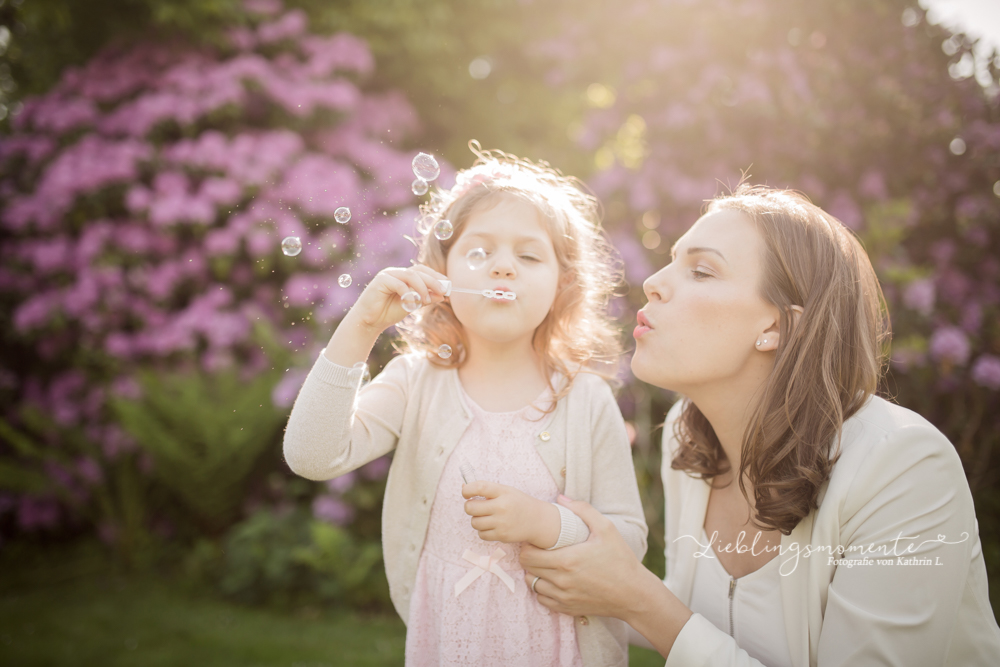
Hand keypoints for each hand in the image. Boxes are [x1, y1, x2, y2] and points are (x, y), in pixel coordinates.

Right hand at [348, 264, 448, 332]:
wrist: (369, 322)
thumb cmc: (388, 313)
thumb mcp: (411, 305)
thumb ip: (424, 299)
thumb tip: (442, 295)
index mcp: (404, 276)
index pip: (423, 271)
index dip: (436, 276)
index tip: (448, 285)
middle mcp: (396, 272)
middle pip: (418, 271)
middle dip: (433, 281)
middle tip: (443, 291)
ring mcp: (388, 275)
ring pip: (410, 275)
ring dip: (422, 287)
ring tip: (426, 300)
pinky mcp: (380, 281)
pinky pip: (398, 283)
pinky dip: (407, 292)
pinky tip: (411, 302)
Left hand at [462, 481, 558, 546]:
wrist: (537, 520)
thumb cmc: (518, 503)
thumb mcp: (506, 491)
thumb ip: (486, 489)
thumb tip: (463, 488)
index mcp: (503, 492)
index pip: (479, 487)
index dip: (467, 490)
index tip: (466, 493)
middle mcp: (502, 507)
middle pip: (470, 508)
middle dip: (469, 506)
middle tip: (476, 506)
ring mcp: (501, 523)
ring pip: (474, 522)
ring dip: (476, 519)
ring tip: (486, 517)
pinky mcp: (502, 536)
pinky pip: (481, 534)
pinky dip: (483, 531)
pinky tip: (492, 526)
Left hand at [519, 495, 652, 619]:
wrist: (634, 594)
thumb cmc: (621, 560)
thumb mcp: (606, 528)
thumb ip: (583, 510)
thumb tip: (560, 498)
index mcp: (566, 561)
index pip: (528, 555)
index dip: (527, 545)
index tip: (535, 539)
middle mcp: (561, 581)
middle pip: (527, 569)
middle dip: (529, 557)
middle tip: (539, 549)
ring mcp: (563, 597)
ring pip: (533, 585)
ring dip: (534, 573)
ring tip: (546, 564)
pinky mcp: (568, 609)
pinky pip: (542, 600)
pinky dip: (543, 590)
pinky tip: (553, 580)